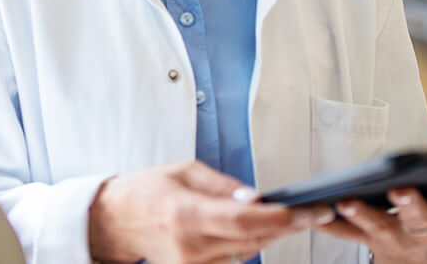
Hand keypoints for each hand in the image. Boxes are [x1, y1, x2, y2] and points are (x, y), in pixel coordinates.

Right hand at [88, 161, 333, 263]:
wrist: (115, 221)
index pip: (242, 221)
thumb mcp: (185, 171)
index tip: (304, 211)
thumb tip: (256, 197)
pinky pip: (235, 261)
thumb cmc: (145, 191)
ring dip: (270, 235)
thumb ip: (223, 185)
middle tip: (312, 212)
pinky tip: (256, 229)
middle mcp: (191, 246)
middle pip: (253, 240)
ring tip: (285, 217)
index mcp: (186, 214)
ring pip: (249, 253)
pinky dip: (250, 244)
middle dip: (287, 226)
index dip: (278, 218)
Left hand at [312, 173, 426, 262]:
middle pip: (418, 216)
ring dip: (361, 214)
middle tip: (400, 189)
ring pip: (378, 224)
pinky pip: (346, 233)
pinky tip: (316, 209)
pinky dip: (329, 223)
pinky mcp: (368, 240)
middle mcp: (422, 230)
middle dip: (409, 202)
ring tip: (345, 201)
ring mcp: (393, 237)